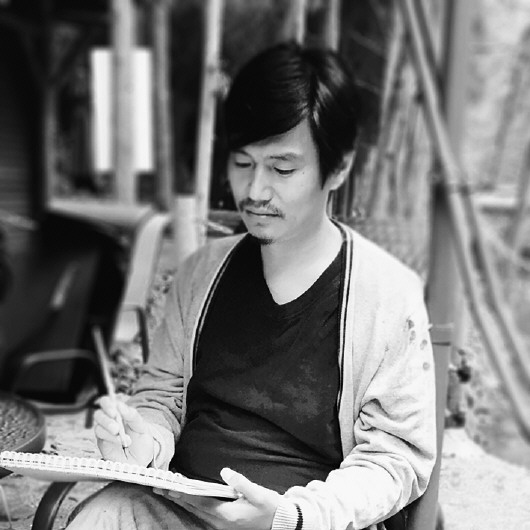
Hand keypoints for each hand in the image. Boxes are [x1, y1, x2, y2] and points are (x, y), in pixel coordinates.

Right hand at [94, 396, 154, 466]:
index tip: (116, 409)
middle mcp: (110, 422)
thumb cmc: (142, 442)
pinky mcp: (102, 445)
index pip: (108, 403)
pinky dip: (110, 438)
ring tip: (120, 434)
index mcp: (119, 414)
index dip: (108, 404)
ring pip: (98, 426)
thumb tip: (121, 406)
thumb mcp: (142, 427)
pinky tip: (120, 441)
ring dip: (108, 428)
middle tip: (116, 425)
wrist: (142, 461)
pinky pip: (101, 438)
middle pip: (99, 414)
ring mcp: (105, 433)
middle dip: (106, 418)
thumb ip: (133, 416)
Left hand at [153, 468, 280, 529]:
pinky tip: (186, 499)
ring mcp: (220, 525)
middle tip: (159, 486)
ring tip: (167, 491)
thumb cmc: (269, 507)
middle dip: (176, 496)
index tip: (169, 485)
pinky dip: (191, 504)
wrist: (280, 523)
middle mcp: (220, 523)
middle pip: (193, 508)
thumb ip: (241, 483)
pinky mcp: (223, 524)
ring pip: (195, 511)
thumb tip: (225, 471)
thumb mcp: (258, 494)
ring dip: (181, 501)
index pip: (199, 501)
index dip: (183, 493)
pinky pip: (202, 513)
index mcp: (227, 515)